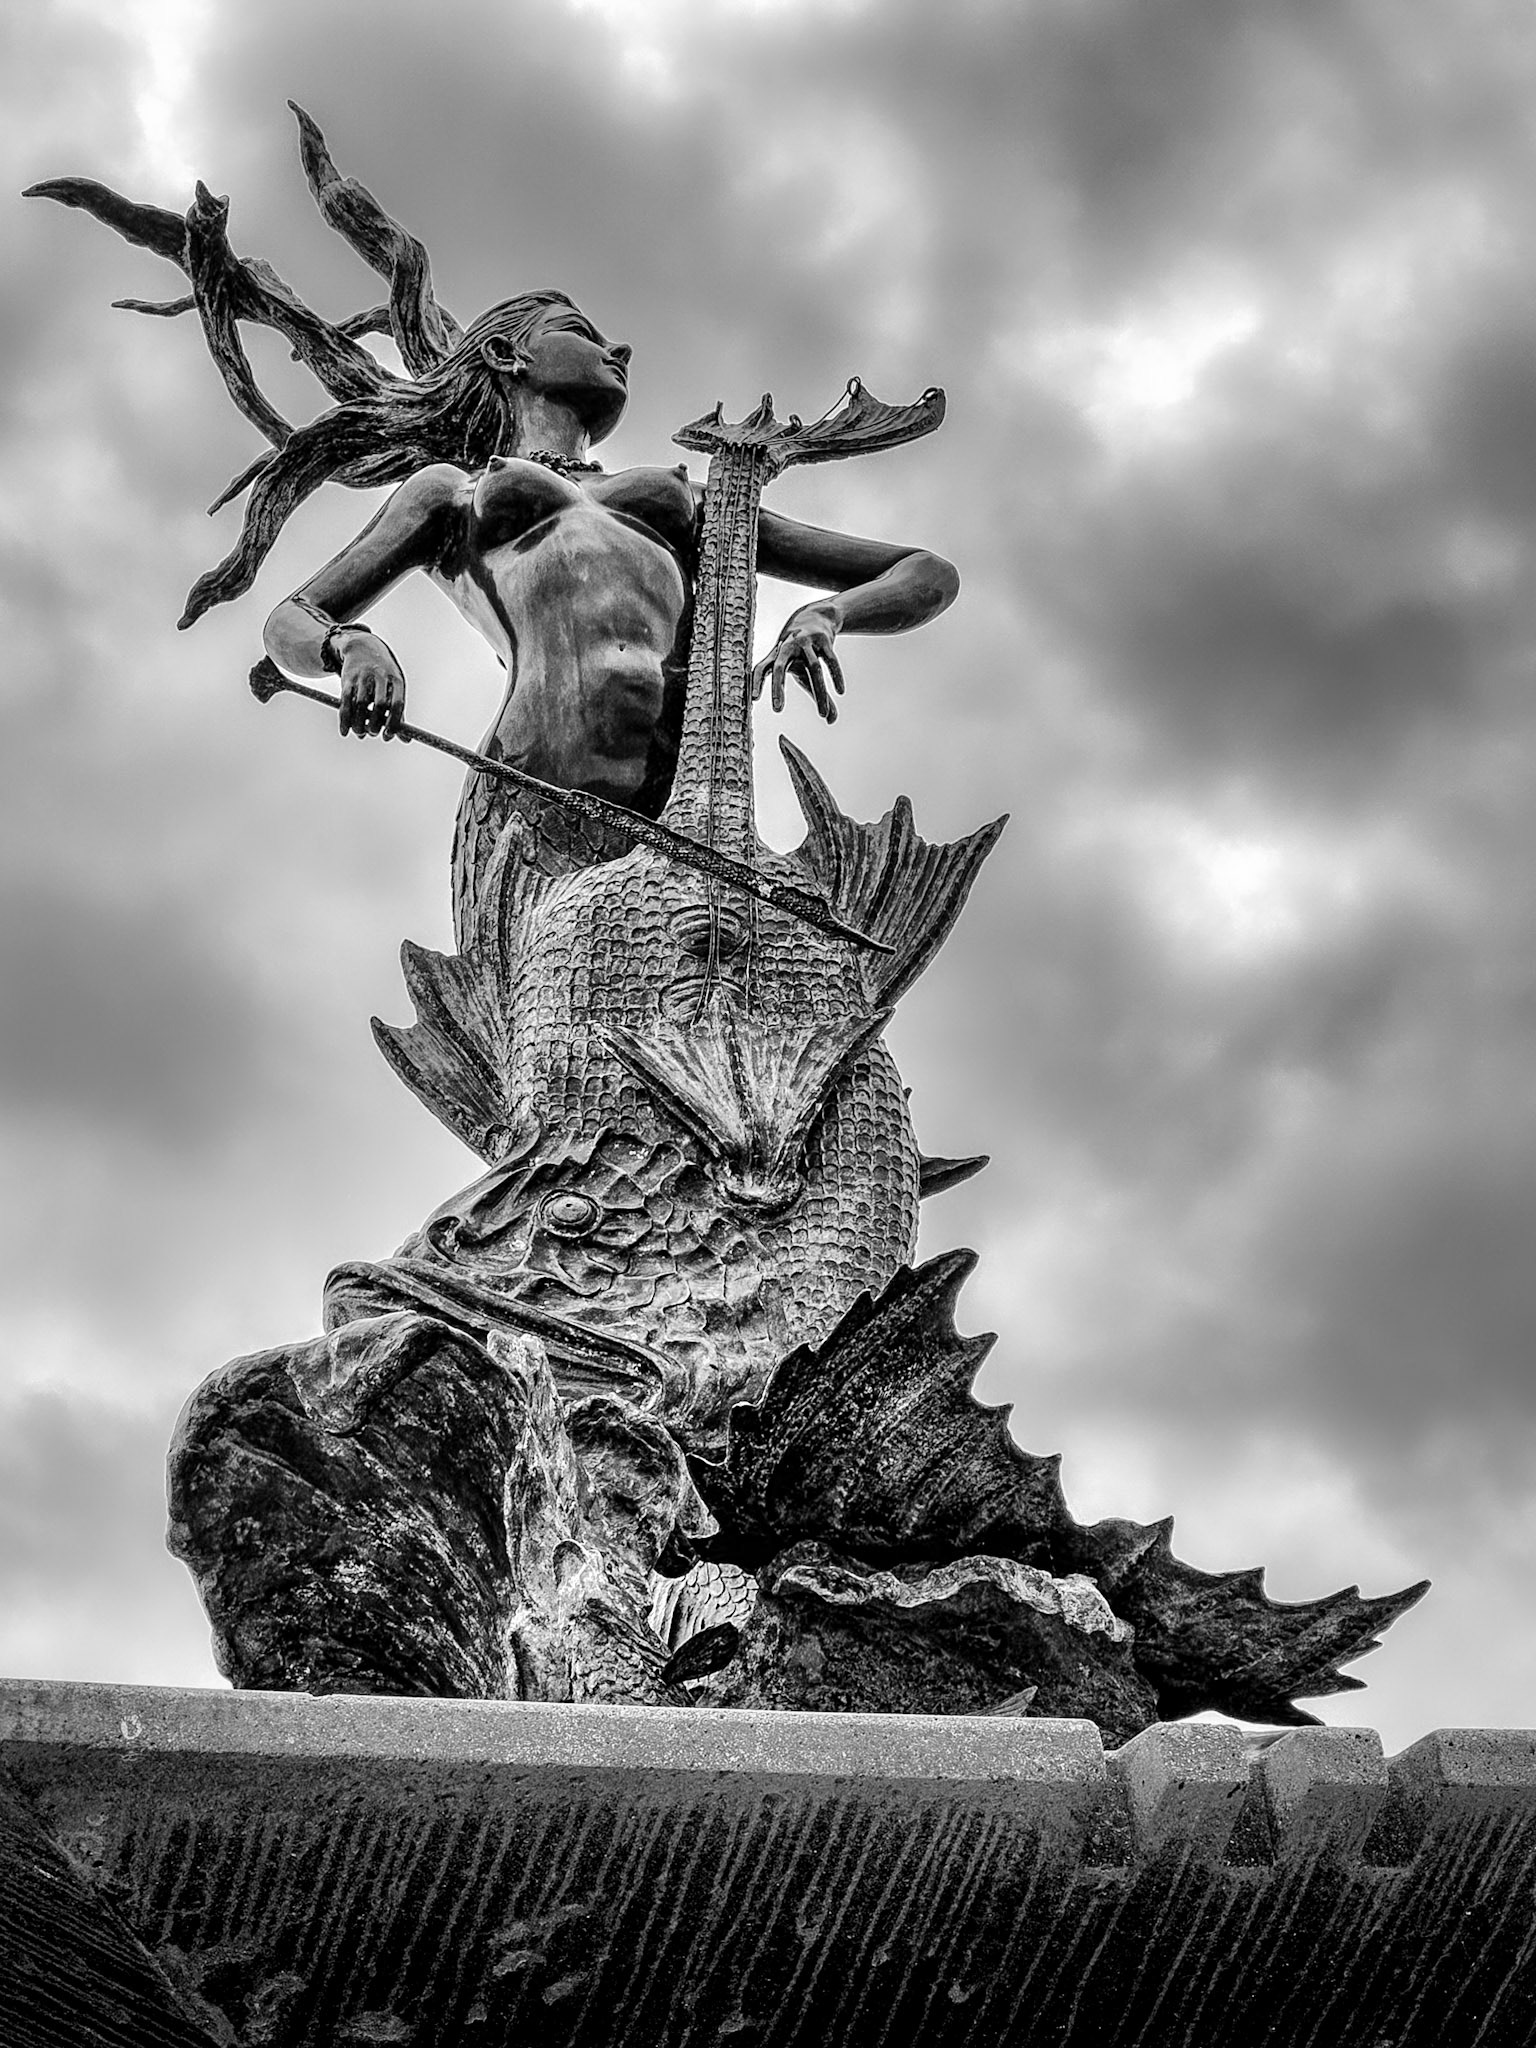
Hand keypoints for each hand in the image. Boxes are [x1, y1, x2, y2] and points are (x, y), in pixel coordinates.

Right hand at [336, 633, 406, 738]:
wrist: (362, 647)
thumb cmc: (383, 675)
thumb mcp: (394, 688)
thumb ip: (398, 713)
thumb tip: (407, 739)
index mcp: (396, 680)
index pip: (397, 704)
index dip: (393, 722)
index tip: (387, 735)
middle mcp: (381, 676)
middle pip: (379, 705)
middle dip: (375, 724)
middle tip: (373, 733)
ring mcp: (363, 676)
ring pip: (361, 705)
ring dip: (360, 724)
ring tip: (360, 732)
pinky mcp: (348, 679)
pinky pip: (345, 702)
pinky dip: (345, 719)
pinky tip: (345, 731)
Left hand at [751, 604, 844, 722]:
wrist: (816, 616)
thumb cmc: (803, 652)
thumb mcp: (806, 673)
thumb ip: (816, 696)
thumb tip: (830, 721)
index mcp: (775, 655)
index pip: (760, 669)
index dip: (756, 682)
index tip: (754, 699)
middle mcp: (786, 647)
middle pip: (779, 668)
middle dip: (776, 688)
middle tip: (777, 709)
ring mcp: (805, 642)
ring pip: (813, 669)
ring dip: (819, 693)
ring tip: (822, 715)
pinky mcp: (823, 640)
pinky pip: (830, 660)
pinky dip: (835, 675)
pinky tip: (840, 692)